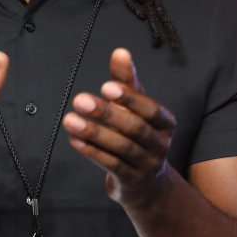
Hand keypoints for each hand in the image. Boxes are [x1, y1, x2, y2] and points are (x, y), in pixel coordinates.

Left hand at [63, 48, 176, 207]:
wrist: (148, 184)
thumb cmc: (139, 135)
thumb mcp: (136, 109)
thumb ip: (127, 82)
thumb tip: (120, 52)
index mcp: (165, 123)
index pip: (151, 109)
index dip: (130, 98)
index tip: (106, 86)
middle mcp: (160, 144)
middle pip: (134, 128)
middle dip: (107, 113)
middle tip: (80, 100)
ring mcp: (146, 165)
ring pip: (121, 147)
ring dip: (94, 132)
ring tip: (70, 119)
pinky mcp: (131, 181)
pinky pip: (111, 164)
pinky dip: (92, 151)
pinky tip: (75, 139)